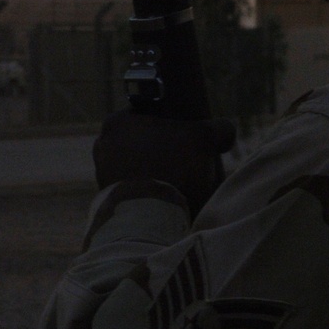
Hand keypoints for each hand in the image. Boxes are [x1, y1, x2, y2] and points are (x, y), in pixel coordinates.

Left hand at [93, 108, 235, 213]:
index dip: (171, 122)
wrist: (149, 215)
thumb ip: (219, 129)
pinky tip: (165, 198)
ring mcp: (101, 173)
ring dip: (154, 170)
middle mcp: (102, 144)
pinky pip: (132, 188)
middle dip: (162, 148)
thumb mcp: (204, 139)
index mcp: (117, 122)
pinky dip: (147, 191)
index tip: (186, 132)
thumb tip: (227, 132)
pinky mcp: (106, 198)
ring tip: (177, 181)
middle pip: (141, 140)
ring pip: (135, 164)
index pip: (147, 113)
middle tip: (185, 159)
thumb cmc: (173, 167)